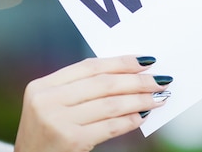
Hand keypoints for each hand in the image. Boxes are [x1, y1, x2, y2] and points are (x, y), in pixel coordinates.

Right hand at [14, 56, 171, 151]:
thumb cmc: (48, 133)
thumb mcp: (53, 105)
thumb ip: (80, 88)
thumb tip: (128, 73)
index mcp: (43, 86)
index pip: (90, 66)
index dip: (121, 62)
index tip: (145, 61)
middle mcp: (47, 101)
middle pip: (103, 84)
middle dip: (136, 81)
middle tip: (159, 80)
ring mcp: (58, 121)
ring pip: (111, 104)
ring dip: (139, 100)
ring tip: (157, 98)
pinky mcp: (71, 140)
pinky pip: (110, 126)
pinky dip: (130, 120)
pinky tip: (142, 116)